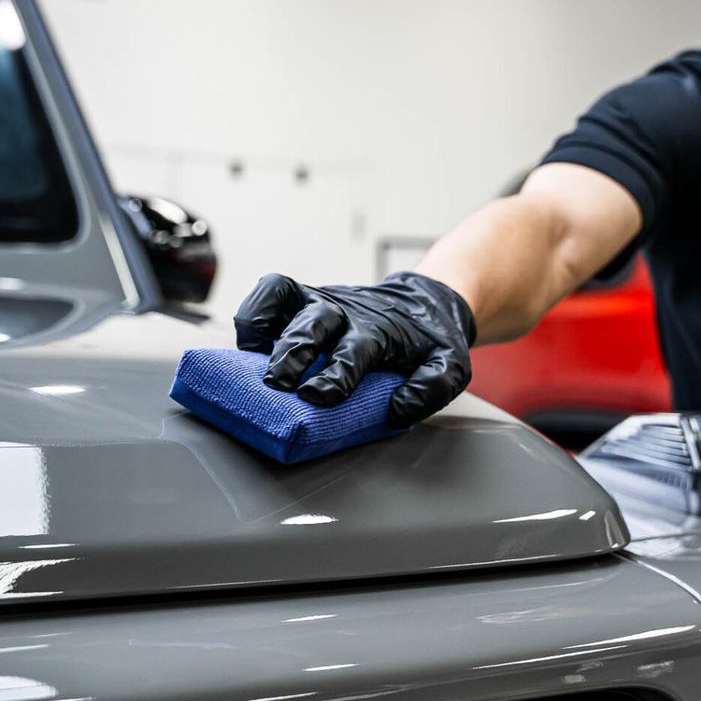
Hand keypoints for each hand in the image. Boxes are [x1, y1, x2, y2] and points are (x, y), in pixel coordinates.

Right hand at [233, 271, 476, 426]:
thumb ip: (432, 388)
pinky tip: (250, 345)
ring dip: (265, 328)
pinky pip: (271, 292)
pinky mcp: (303, 298)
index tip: (320, 397)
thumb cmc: (428, 339)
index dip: (336, 374)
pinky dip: (254, 313)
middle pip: (313, 322)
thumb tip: (398, 408)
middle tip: (279, 383)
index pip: (355, 351)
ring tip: (252, 361)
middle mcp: (344, 311)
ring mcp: (320, 300)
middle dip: (293, 352)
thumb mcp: (449, 364)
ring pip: (285, 298)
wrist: (422, 300)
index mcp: (378, 330)